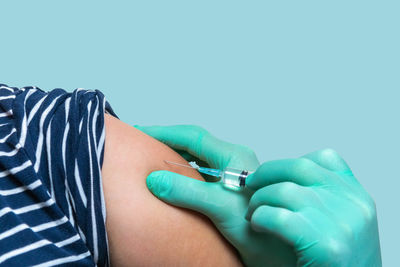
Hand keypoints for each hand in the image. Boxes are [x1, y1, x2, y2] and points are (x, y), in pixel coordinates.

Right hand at [135, 125, 297, 265]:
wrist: (279, 251)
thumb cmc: (260, 229)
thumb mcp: (220, 207)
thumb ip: (188, 191)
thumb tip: (155, 179)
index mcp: (233, 157)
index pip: (192, 137)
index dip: (164, 133)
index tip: (140, 133)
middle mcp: (232, 162)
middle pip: (193, 145)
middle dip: (166, 142)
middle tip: (141, 145)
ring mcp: (229, 176)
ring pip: (195, 160)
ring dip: (173, 158)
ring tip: (150, 160)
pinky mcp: (226, 190)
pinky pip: (199, 175)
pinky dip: (181, 175)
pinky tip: (170, 183)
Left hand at [245, 149, 381, 265]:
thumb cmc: (335, 264)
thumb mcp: (343, 225)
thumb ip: (323, 200)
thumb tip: (280, 179)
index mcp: (357, 197)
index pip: (326, 159)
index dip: (291, 164)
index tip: (271, 175)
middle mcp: (353, 205)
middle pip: (299, 168)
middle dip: (266, 173)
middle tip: (249, 183)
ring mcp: (341, 224)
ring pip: (284, 191)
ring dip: (259, 200)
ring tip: (253, 214)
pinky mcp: (325, 246)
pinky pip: (279, 217)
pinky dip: (261, 217)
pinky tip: (258, 226)